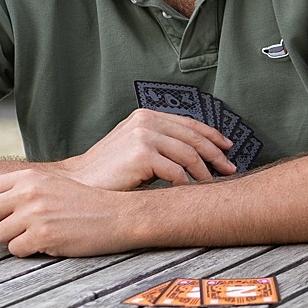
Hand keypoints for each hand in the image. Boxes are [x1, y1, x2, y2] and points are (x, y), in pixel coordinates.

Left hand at [0, 169, 136, 256]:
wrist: (120, 215)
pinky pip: (17, 250)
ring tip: (39, 236)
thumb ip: (22, 189)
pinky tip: (49, 243)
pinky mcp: (44, 235)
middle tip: (11, 230)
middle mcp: (29, 192)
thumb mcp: (53, 186)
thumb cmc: (87, 204)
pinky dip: (29, 251)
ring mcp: (36, 214)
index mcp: (30, 177)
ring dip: (14, 240)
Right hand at [50, 109, 235, 189]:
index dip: (211, 135)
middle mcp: (146, 121)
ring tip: (212, 183)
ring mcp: (143, 136)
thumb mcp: (134, 148)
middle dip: (216, 154)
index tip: (227, 147)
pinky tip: (190, 191)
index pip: (188, 123)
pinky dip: (186, 183)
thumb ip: (160, 143)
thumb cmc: (108, 171)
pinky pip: (176, 171)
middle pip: (194, 138)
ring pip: (189, 154)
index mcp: (145, 116)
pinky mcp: (141, 154)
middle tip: (230, 169)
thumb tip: (196, 153)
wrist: (77, 184)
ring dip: (204, 172)